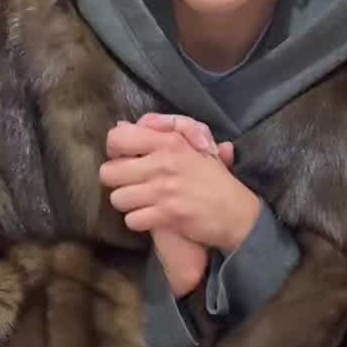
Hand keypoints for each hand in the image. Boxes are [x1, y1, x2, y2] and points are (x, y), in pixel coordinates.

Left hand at [126, 117, 234, 296]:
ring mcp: (163, 191)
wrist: (237, 213)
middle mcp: (163, 164)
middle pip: (109, 172)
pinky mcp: (166, 216)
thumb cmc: (215, 178)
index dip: (115, 150)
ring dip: (127, 203)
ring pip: (118, 198)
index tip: (127, 158)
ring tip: (141, 202)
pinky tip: (150, 218)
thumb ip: (163, 129)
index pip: (117, 138)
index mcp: (169, 142)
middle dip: (116, 181)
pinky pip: (132, 220)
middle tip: (131, 184)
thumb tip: (123, 124)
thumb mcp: (196, 144)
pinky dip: (139, 221)